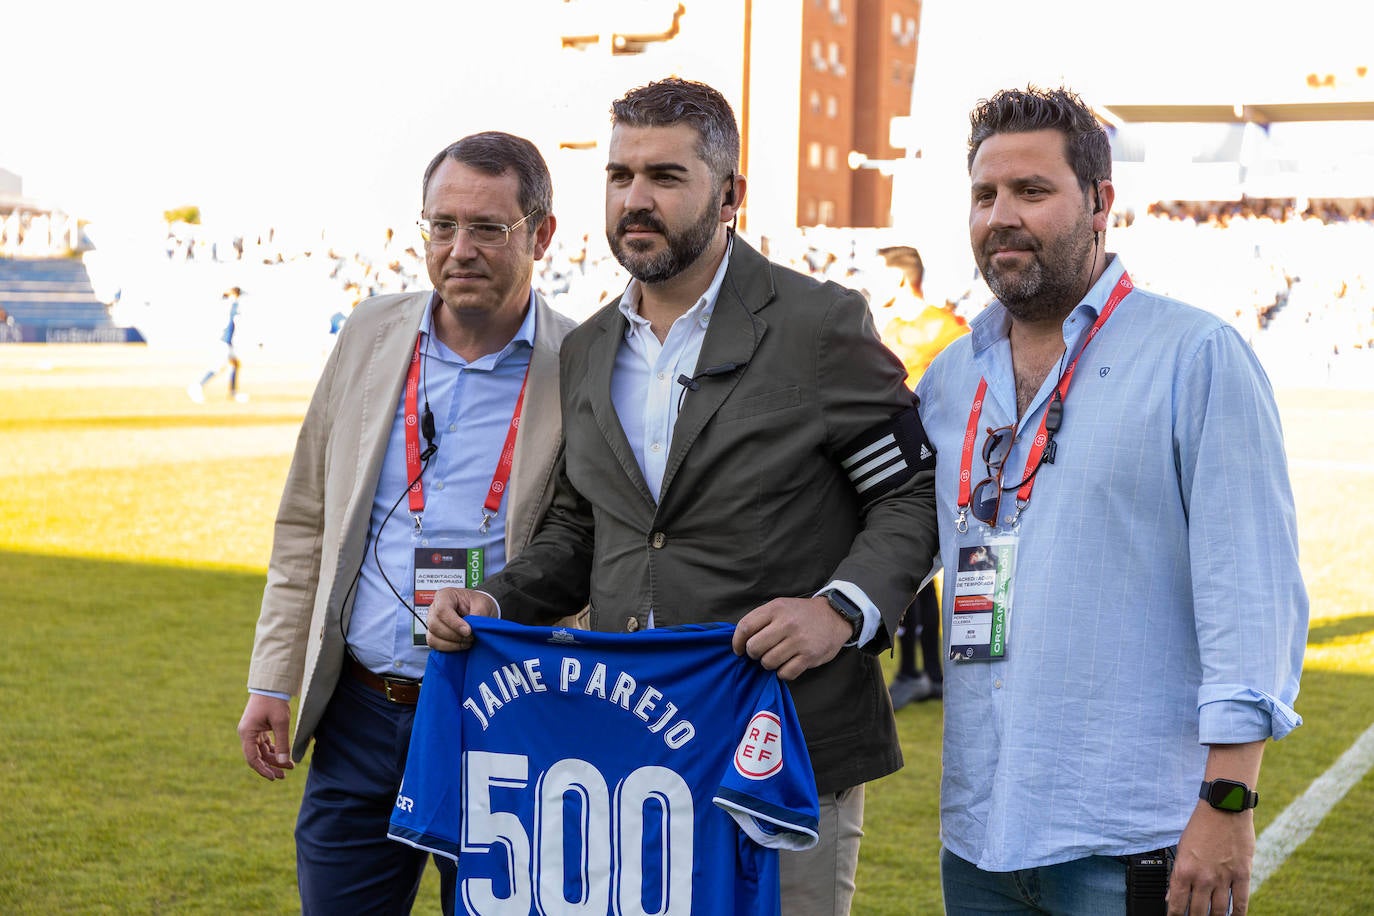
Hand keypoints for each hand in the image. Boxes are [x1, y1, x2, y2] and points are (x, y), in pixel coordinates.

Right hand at [237, 694, 293, 780]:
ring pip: (262, 751)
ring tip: (289, 766)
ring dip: (274, 759)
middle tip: (284, 775)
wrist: (271, 685)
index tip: (274, 777)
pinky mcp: (258, 728)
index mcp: (247, 733)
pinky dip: (274, 750)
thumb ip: (282, 743)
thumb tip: (284, 762)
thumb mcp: (281, 722)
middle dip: (271, 766)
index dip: (263, 769)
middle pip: (257, 756)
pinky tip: (284, 755)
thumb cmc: (275, 701)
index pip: (252, 758)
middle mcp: (246, 734)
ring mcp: (252, 731)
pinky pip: (264, 744)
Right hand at [426, 588, 497, 651]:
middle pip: (435, 625)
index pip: (442, 610)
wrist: (479, 610)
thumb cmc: (478, 604)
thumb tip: (472, 627)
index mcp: (445, 596)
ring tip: (468, 641)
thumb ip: (478, 614)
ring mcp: (432, 622)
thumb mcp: (483, 603)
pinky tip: (461, 645)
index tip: (468, 631)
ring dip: (452, 643)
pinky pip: (435, 645)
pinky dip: (449, 648)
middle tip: (471, 636)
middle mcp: (434, 609)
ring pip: (433, 637)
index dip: (454, 623)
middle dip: (455, 635)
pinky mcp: (434, 635)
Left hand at [731, 596, 851, 680]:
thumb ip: (761, 619)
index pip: (746, 627)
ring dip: (768, 664)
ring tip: (776, 657)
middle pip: (754, 647)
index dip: (737, 642)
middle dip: (753, 654)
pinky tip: (787, 665)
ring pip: (768, 662)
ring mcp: (799, 641)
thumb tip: (740, 640)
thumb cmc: (801, 614)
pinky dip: (783, 673)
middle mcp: (786, 624)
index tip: (738, 650)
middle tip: (760, 653)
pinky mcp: (809, 656)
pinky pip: (785, 673)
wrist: (834, 616)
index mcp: (776, 609)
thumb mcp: (780, 606)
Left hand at [1167, 803, 1254, 914]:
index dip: (1174, 915)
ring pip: (1219, 911)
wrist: (1224, 808)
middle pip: (1198, 911)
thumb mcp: (1181, 848)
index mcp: (1184, 870)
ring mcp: (1224, 878)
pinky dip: (1238, 914)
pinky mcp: (1242, 875)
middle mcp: (1203, 878)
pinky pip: (1241, 902)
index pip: (1176, 903)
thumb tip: (1171, 895)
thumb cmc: (1201, 826)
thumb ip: (1177, 874)